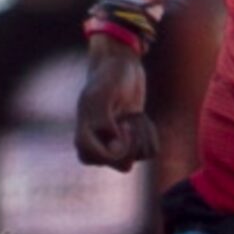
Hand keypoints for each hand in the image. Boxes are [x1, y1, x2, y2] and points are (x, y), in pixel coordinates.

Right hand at [76, 44, 155, 168]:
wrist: (122, 67)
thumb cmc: (109, 77)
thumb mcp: (103, 95)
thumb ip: (103, 122)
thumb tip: (114, 149)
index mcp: (83, 136)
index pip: (96, 160)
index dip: (114, 148)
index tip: (121, 125)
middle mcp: (99, 145)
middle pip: (122, 165)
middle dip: (134, 143)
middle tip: (130, 120)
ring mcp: (117, 146)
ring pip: (138, 159)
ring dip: (142, 135)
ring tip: (134, 115)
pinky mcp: (134, 142)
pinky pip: (150, 152)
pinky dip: (151, 135)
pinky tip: (141, 118)